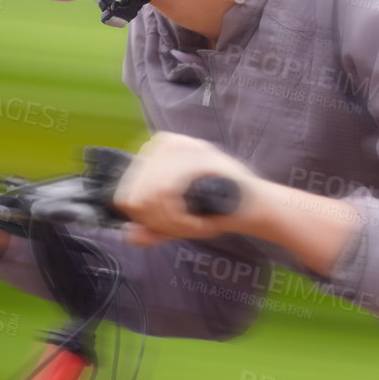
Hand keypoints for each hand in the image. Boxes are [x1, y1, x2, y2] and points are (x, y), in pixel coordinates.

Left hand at [111, 132, 263, 247]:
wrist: (253, 207)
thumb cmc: (215, 209)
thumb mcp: (176, 220)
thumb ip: (152, 228)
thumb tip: (131, 236)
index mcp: (153, 154)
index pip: (124, 194)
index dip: (144, 220)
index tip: (169, 226)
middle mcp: (163, 143)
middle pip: (136, 197)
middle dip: (160, 223)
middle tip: (186, 228)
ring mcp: (181, 146)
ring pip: (150, 197)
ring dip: (173, 223)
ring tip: (195, 225)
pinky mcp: (196, 156)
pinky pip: (167, 194)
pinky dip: (182, 219)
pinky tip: (199, 223)